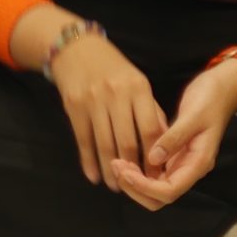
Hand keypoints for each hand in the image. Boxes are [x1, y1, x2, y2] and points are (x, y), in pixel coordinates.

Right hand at [50, 30, 166, 192]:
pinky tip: (94, 176)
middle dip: (133, 168)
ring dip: (110, 170)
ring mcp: (93, 102)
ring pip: (104, 145)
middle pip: (126, 141)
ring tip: (116, 186)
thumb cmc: (115, 70)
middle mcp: (116, 95)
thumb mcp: (138, 83)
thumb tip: (162, 146)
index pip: (150, 129)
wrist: (77, 49)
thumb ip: (151, 112)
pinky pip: (83, 140)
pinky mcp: (74, 107)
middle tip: (138, 186)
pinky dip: (89, 161)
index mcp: (138, 88)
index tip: (157, 174)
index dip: (154, 156)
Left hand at [109, 60, 236, 209]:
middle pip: (160, 198)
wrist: (222, 89)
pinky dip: (137, 172)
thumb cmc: (211, 99)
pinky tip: (124, 157)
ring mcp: (181, 164)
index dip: (145, 187)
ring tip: (117, 162)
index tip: (126, 172)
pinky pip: (153, 173)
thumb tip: (153, 159)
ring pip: (154, 189)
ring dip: (134, 182)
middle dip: (135, 188)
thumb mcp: (193, 115)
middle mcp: (189, 169)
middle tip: (117, 166)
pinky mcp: (174, 157)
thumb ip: (174, 138)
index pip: (169, 191)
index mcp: (198, 164)